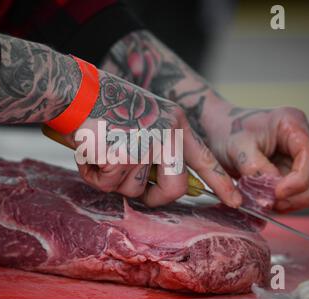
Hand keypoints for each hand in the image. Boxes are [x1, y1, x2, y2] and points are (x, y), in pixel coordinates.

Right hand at [64, 71, 242, 207]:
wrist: (73, 88)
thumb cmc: (103, 102)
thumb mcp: (143, 116)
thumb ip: (155, 145)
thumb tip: (154, 181)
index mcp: (174, 121)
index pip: (204, 158)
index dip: (220, 182)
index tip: (235, 200)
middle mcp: (165, 133)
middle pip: (174, 188)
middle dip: (155, 198)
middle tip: (138, 192)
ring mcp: (144, 144)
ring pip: (134, 189)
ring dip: (114, 179)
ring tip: (100, 152)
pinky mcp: (121, 155)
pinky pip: (108, 184)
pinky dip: (94, 175)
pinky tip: (88, 152)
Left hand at [205, 105, 308, 211]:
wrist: (220, 130)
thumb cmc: (227, 131)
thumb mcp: (236, 147)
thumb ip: (254, 168)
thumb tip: (271, 193)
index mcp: (292, 123)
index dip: (299, 179)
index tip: (277, 193)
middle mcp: (304, 136)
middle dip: (301, 193)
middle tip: (274, 203)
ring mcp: (304, 153)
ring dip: (300, 200)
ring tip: (273, 204)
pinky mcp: (297, 168)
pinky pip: (307, 190)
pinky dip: (295, 201)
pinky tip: (275, 203)